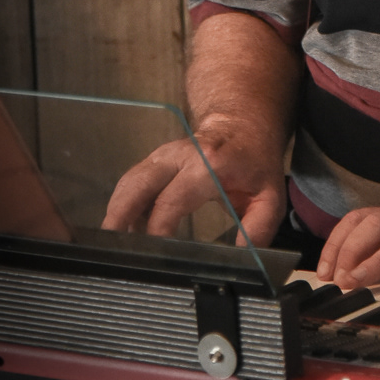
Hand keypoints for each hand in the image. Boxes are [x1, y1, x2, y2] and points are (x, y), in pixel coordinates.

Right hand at [101, 124, 286, 245]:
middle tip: (110, 248)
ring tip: (112, 244)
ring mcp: (163, 155)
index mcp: (207, 165)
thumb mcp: (269, 195)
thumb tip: (245, 255)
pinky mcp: (155, 160)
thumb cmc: (255, 160)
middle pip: (137, 185)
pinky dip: (124, 205)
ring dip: (117, 212)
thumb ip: (259, 227)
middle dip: (119, 216)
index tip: (153, 251)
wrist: (243, 124)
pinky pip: (133, 182)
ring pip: (130, 182)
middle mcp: (179, 156)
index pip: (171, 199)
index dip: (158, 228)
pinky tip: (127, 230)